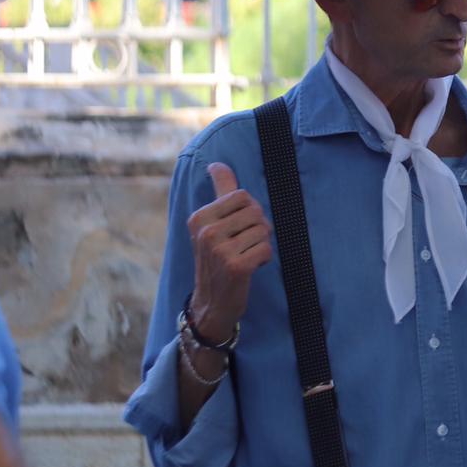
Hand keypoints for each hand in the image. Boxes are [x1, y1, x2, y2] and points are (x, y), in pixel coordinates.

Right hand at [187, 163, 271, 342]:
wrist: (211, 302)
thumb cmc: (217, 258)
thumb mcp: (212, 225)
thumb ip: (220, 192)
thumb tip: (217, 164)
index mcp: (199, 217)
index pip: (242, 195)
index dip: (249, 211)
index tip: (238, 228)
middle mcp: (206, 232)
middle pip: (256, 212)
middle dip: (258, 228)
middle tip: (244, 244)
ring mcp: (220, 249)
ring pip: (264, 230)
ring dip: (261, 244)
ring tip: (245, 256)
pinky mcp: (236, 266)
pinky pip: (267, 249)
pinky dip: (264, 258)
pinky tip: (250, 267)